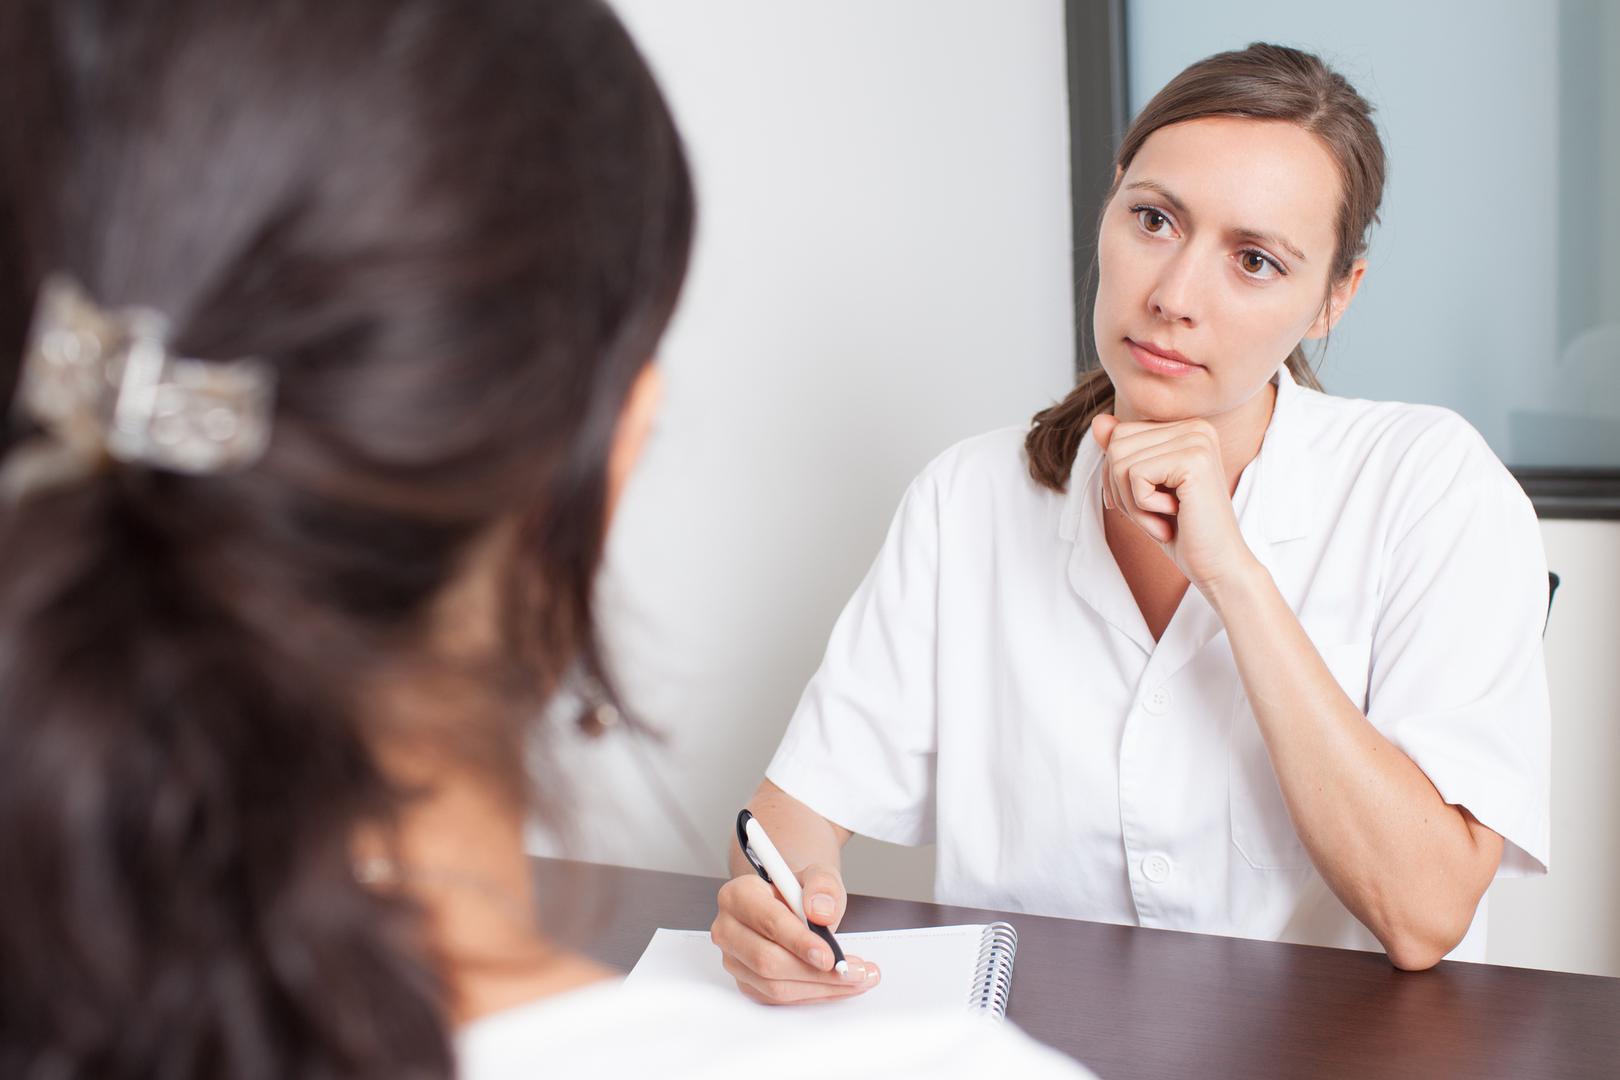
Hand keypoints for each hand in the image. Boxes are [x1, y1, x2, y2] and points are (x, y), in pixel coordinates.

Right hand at [710, 863, 879, 1004]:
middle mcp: (728, 929)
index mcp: (738, 895)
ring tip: (856, 978)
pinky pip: (780, 998)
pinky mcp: (746, 982)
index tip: (829, 955)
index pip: (768, 922)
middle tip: (852, 971)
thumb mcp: (819, 876)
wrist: (792, 907)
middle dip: (816, 972)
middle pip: (768, 961)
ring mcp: (734, 960)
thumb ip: (822, 885)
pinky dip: (814, 995)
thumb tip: (820, 911)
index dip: (800, 942)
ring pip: (775, 986)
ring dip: (821, 987)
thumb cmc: (799, 893)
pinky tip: (838, 985)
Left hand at [1090, 413, 1256, 591]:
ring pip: (1121, 462)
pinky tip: (1173, 517)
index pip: (1119, 435)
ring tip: (1163, 519)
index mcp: (1185, 428)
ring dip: (1133, 503)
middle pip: (1116, 446)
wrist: (1218, 565)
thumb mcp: (1140, 489)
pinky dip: (1143, 507)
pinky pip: (1134, 476)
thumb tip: (1098, 420)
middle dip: (1122, 491)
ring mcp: (1197, 440)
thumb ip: (1122, 453)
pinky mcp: (1194, 459)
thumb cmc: (1180, 530)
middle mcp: (1195, 426)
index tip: (1147, 504)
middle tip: (1155, 515)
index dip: (1118, 477)